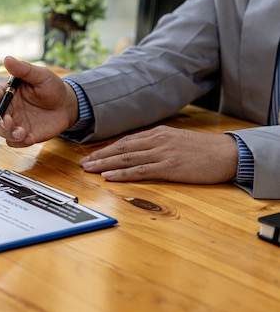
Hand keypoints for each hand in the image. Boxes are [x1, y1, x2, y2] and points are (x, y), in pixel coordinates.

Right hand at [0, 56, 78, 146]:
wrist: (67, 106)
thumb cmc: (53, 88)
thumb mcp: (41, 75)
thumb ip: (24, 70)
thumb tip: (7, 59)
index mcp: (10, 91)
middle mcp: (10, 107)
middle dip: (1, 121)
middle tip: (10, 123)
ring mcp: (16, 122)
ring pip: (3, 131)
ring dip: (9, 134)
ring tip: (22, 133)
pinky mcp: (23, 135)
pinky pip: (14, 142)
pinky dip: (19, 142)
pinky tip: (29, 138)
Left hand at [79, 126, 238, 183]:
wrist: (228, 154)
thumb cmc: (203, 150)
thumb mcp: (177, 140)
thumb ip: (157, 144)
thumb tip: (138, 152)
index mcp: (158, 133)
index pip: (126, 141)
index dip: (106, 149)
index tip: (91, 156)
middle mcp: (157, 141)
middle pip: (121, 149)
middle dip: (99, 156)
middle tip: (82, 164)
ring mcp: (162, 154)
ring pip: (126, 159)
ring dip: (105, 165)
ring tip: (89, 170)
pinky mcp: (169, 167)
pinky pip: (140, 171)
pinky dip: (122, 174)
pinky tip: (109, 177)